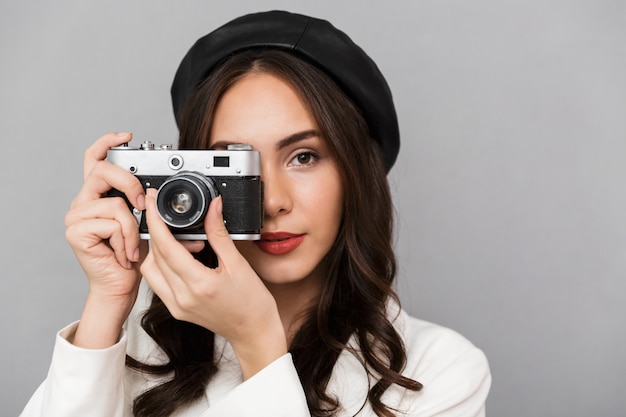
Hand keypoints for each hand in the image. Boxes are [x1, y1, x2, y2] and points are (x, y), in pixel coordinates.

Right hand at [65, 132, 147, 347]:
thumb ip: (152, 207)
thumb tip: (179, 198)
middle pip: (103, 170)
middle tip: (141, 205)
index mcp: (98, 195)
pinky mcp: (76, 231)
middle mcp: (84, 201)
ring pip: (116, 204)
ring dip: (133, 229)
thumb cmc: (133, 257)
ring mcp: (77, 216)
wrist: (121, 286)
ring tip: (131, 246)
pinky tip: (123, 254)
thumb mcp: (147, 225)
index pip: (95, 158)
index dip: (108, 143)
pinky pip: (114, 223)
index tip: (128, 136)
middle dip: (130, 183)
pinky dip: (126, 240)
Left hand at [141, 189, 286, 378]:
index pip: (165, 246)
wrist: (254, 332)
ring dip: (160, 250)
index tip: (151, 202)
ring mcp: (177, 306)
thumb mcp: (238, 264)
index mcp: (199, 284)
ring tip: (186, 243)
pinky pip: (159, 282)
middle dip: (160, 232)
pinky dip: (164, 265)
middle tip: (178, 221)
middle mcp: (182, 298)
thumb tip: (213, 208)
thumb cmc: (252, 304)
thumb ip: (219, 233)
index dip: (156, 221)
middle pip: (154, 256)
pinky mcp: (176, 310)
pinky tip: (183, 259)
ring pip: (151, 270)